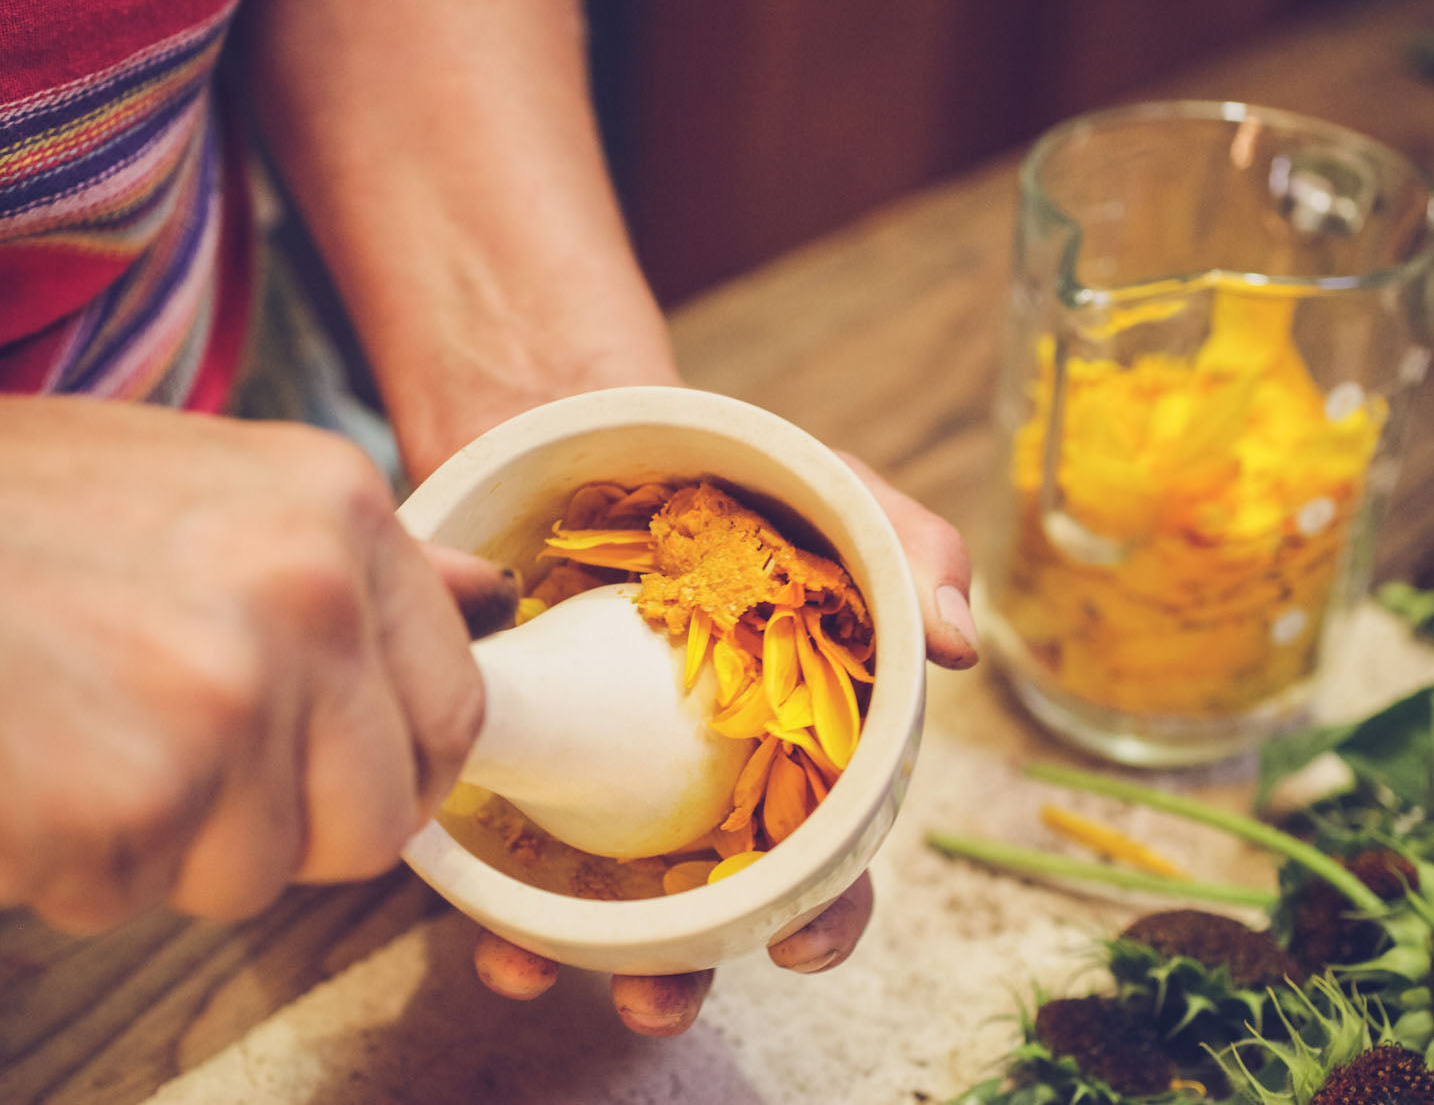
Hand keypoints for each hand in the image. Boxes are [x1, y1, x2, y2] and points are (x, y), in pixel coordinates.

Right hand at [0, 385, 506, 932]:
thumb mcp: (205, 487)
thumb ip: (357, 564)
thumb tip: (492, 599)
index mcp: (338, 509)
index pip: (456, 706)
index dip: (393, 764)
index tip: (331, 766)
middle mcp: (309, 599)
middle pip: (377, 815)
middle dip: (287, 822)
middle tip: (172, 757)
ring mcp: (226, 704)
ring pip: (262, 872)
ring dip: (171, 845)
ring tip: (72, 736)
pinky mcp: (129, 807)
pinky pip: (139, 898)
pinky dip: (72, 865)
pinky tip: (12, 766)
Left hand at [469, 455, 974, 1033]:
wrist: (605, 436)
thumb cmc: (747, 491)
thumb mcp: (838, 500)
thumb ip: (911, 556)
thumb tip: (958, 646)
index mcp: (797, 757)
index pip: (827, 861)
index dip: (824, 915)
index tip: (797, 943)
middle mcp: (710, 789)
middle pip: (710, 909)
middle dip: (682, 973)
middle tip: (653, 998)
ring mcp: (616, 781)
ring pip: (603, 901)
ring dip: (575, 958)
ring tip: (533, 972)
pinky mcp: (532, 757)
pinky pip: (510, 843)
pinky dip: (490, 891)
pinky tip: (475, 913)